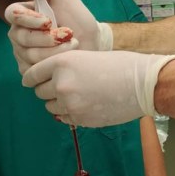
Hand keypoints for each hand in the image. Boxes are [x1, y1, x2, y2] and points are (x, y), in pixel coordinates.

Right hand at [5, 0, 111, 70]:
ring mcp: (22, 53)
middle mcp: (18, 34)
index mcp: (23, 14)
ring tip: (73, 45)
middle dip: (47, 38)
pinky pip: (34, 71)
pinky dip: (53, 65)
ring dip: (55, 51)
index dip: (28, 18)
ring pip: (29, 56)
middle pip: (21, 38)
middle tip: (69, 34)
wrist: (91, 41)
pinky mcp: (29, 70)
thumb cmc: (76, 17)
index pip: (12, 13)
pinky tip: (65, 59)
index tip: (48, 21)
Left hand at [21, 49, 174, 126]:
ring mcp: (70, 104)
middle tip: (64, 87)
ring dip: (58, 103)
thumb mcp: (87, 56)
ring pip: (50, 107)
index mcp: (62, 62)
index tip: (32, 81)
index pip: (32, 74)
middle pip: (40, 92)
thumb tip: (52, 81)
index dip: (31, 78)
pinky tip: (85, 106)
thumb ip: (67, 67)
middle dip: (48, 90)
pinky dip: (69, 113)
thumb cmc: (120, 64)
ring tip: (76, 97)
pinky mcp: (80, 119)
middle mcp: (61, 83)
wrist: (143, 84)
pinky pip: (64, 118)